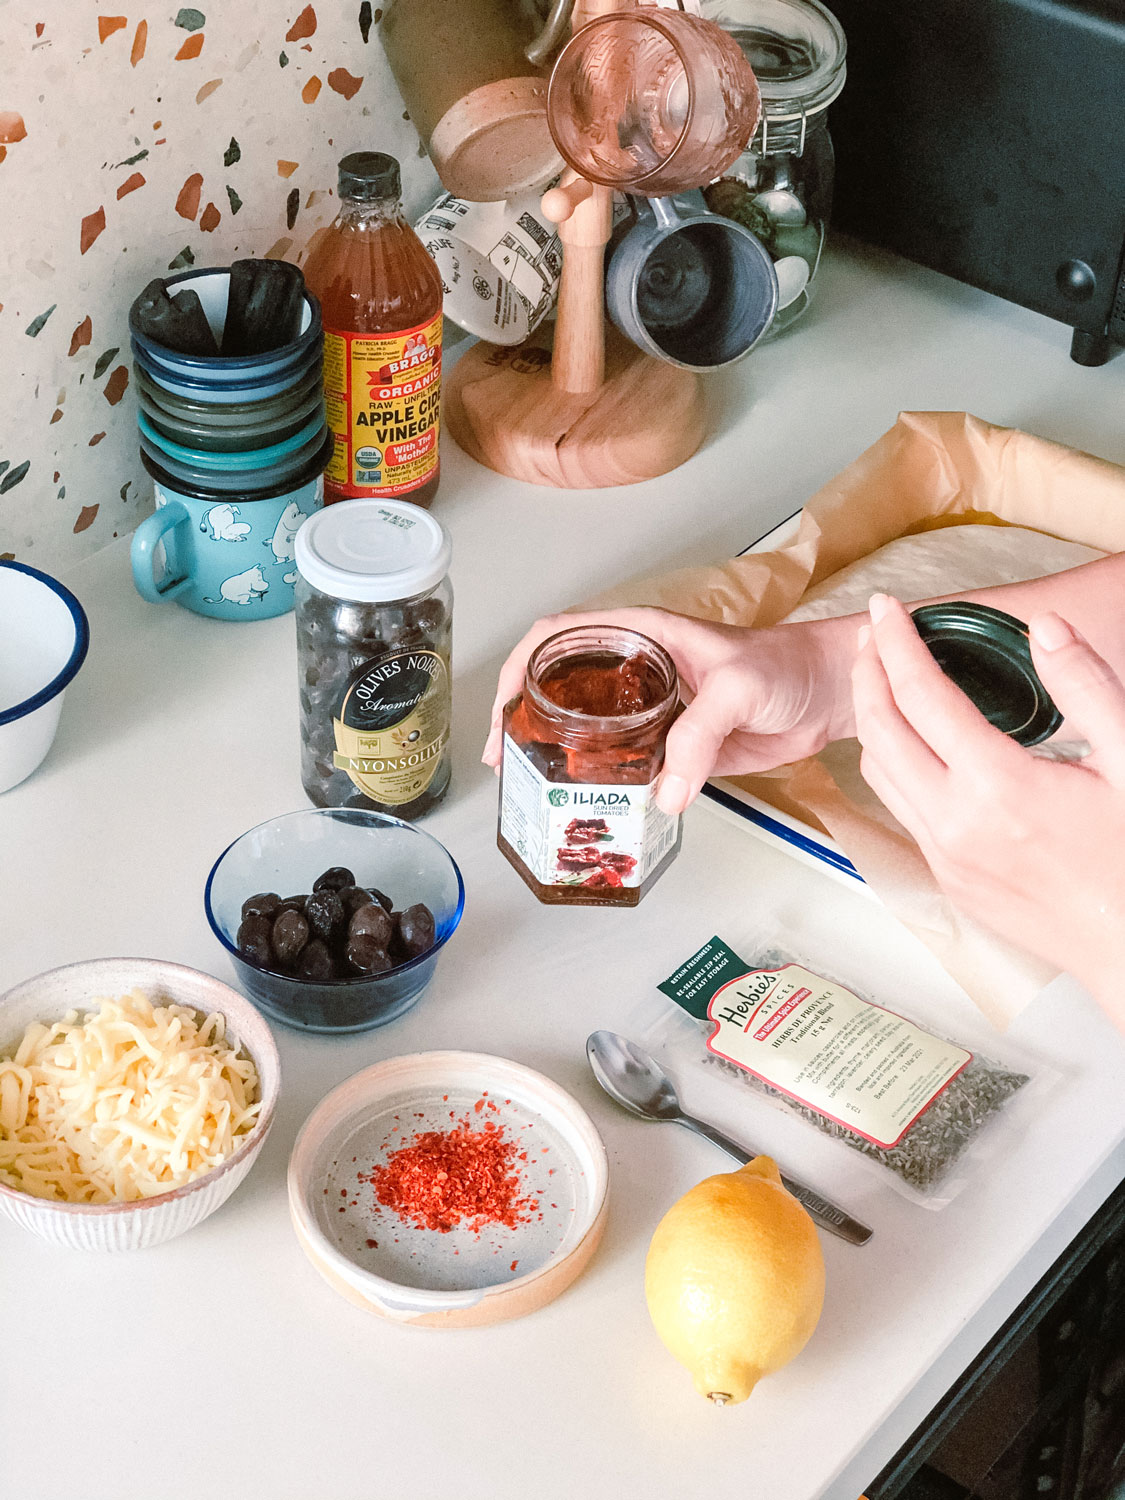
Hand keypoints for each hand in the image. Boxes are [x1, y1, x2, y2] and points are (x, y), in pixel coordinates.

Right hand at [482, 607, 855, 812]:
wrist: (831, 694)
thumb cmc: (790, 665)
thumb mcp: (739, 688)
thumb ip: (700, 736)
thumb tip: (665, 792)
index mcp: (641, 634)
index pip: (559, 636)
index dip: (521, 666)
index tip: (505, 707)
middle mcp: (637, 669)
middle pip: (563, 686)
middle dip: (527, 718)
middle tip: (510, 761)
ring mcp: (654, 710)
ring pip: (592, 729)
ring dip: (564, 755)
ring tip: (538, 786)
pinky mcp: (676, 747)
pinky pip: (630, 764)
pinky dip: (608, 783)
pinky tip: (596, 802)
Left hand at [853, 593, 1124, 1028]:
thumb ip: (1086, 687)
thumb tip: (1047, 629)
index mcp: (997, 787)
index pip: (921, 694)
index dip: (896, 642)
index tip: (887, 608)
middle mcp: (955, 824)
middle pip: (879, 731)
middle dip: (868, 674)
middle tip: (873, 636)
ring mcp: (947, 858)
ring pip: (879, 774)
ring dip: (872, 720)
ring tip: (884, 682)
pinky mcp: (950, 882)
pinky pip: (901, 811)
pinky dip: (893, 765)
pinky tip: (914, 745)